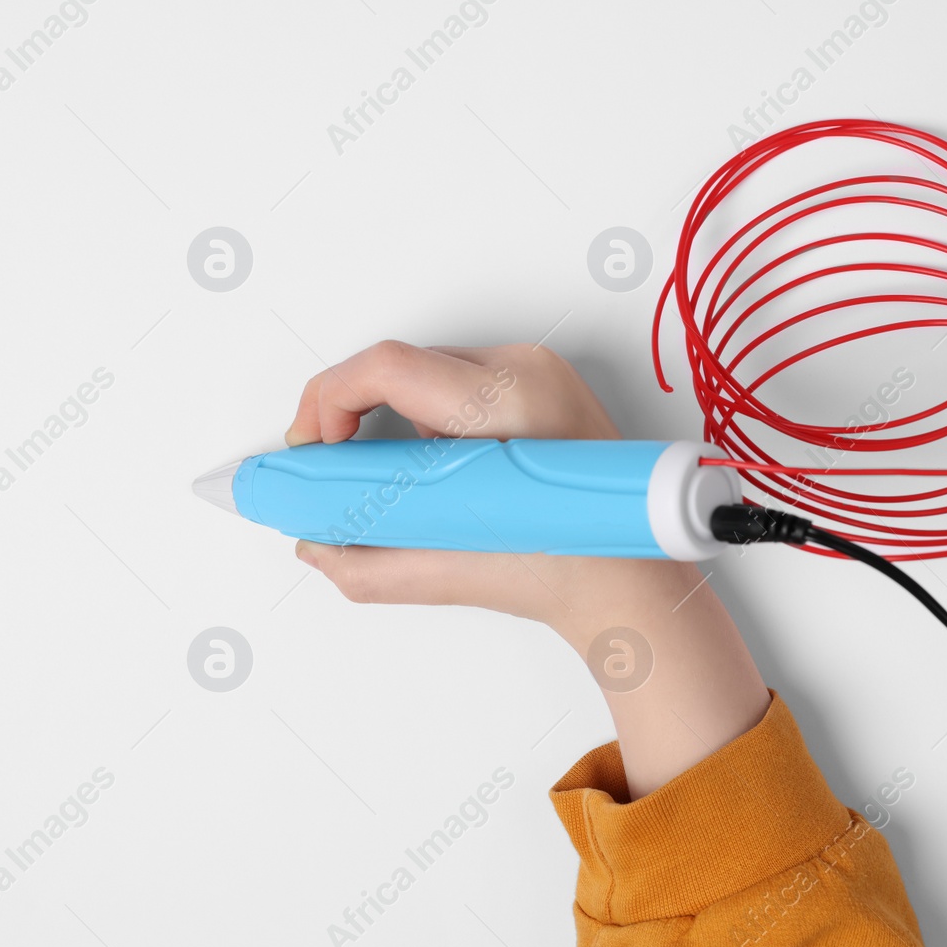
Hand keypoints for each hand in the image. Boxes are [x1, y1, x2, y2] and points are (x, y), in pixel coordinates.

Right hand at [285, 340, 637, 630]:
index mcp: (508, 407)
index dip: (329, 399)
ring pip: (427, 371)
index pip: (388, 367)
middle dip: (355, 412)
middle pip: (401, 365)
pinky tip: (438, 464)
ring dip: (394, 415)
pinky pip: (459, 380)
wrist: (633, 581)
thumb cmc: (572, 572)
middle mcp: (526, 373)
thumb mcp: (451, 572)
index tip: (313, 445)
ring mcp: (539, 370)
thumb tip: (316, 544)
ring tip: (398, 476)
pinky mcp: (543, 380)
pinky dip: (431, 415)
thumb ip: (366, 563)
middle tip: (337, 465)